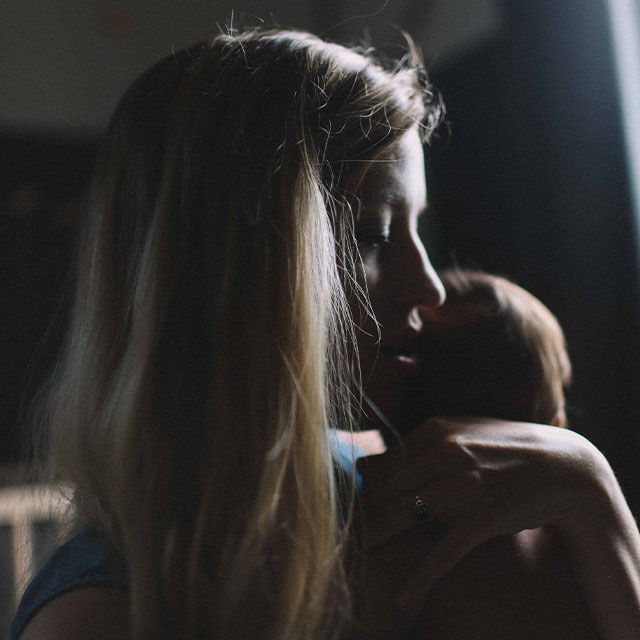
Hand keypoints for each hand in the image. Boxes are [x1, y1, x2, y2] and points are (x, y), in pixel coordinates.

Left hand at [352, 416, 616, 636]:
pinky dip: (417, 579)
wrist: (563, 469)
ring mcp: (463, 486)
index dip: (365, 493)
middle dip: (364, 517)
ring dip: (376, 542)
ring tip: (356, 561)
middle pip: (385, 492)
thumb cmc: (502, 450)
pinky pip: (440, 553)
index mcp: (434, 431)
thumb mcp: (457, 436)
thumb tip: (362, 465)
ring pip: (402, 518)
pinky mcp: (481, 519)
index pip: (382, 466)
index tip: (356, 512)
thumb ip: (410, 449)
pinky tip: (400, 600)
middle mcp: (444, 454)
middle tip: (348, 537)